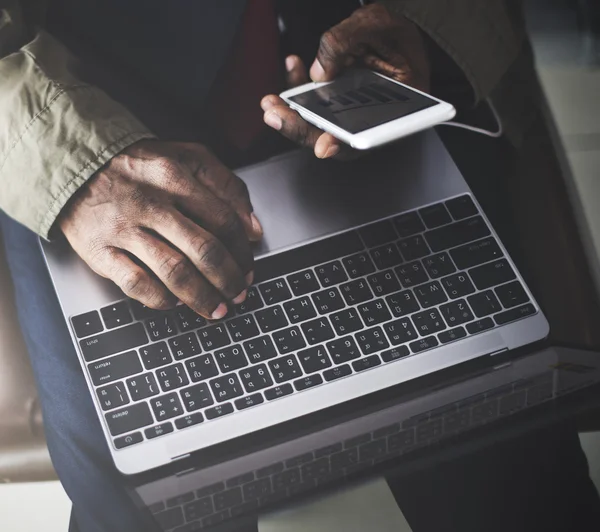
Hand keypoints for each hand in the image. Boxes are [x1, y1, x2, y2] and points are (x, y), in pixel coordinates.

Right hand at [59, 140, 262, 319]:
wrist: (74, 164)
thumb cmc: (138, 166)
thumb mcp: (185, 156)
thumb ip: (225, 185)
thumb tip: (252, 229)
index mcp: (175, 177)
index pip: (223, 220)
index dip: (242, 251)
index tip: (249, 268)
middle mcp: (151, 203)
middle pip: (203, 250)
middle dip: (229, 279)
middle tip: (239, 293)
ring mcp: (124, 229)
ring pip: (174, 272)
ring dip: (202, 297)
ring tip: (217, 309)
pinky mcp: (100, 251)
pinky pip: (136, 284)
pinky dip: (161, 299)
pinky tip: (174, 302)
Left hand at [261, 3, 430, 158]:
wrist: (399, 30)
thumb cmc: (398, 34)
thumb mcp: (374, 24)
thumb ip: (344, 42)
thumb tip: (318, 73)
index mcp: (398, 111)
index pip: (368, 138)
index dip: (344, 145)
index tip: (325, 144)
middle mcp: (373, 119)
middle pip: (335, 138)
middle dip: (302, 129)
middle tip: (278, 116)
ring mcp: (353, 113)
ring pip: (320, 125)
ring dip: (293, 114)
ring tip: (272, 102)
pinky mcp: (339, 104)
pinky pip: (316, 106)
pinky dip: (300, 90)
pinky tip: (293, 68)